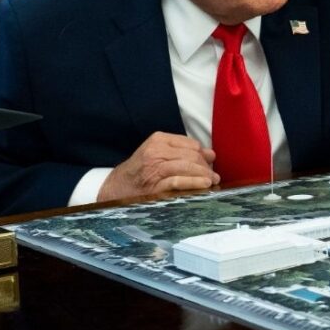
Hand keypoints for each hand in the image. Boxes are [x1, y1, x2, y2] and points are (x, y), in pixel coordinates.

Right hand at [99, 132, 219, 200]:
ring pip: (186, 167)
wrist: (115, 188)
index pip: (191, 144)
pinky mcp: (154, 185)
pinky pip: (179, 181)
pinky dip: (194, 183)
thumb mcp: (158, 153)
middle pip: (191, 156)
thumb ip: (183, 152)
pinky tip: (204, 185)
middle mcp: (156, 152)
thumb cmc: (140, 171)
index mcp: (158, 140)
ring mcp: (154, 169)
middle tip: (214, 176)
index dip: (203, 154)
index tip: (210, 163)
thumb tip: (210, 154)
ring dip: (204, 175)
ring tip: (212, 181)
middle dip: (205, 166)